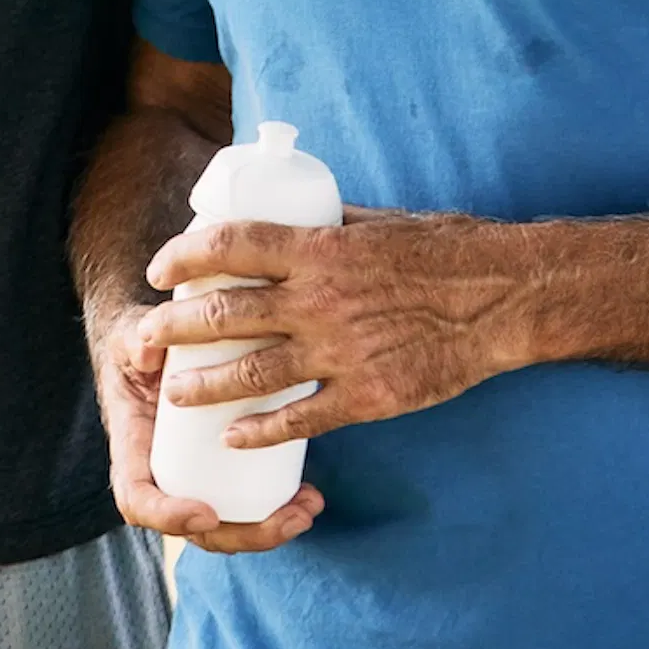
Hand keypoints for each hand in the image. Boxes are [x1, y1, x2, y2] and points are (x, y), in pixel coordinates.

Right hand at [89, 299, 322, 554]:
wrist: (151, 341)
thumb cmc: (137, 345)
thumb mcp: (129, 337)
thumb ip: (137, 342)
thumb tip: (150, 349)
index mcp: (133, 447)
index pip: (137, 498)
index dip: (169, 515)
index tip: (208, 512)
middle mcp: (160, 473)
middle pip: (195, 529)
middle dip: (244, 534)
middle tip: (292, 518)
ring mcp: (190, 477)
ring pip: (225, 525)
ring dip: (268, 528)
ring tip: (308, 508)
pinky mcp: (217, 470)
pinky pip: (241, 504)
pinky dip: (273, 509)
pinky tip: (309, 496)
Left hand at [143, 212, 531, 451]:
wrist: (504, 297)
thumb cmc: (443, 249)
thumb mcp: (376, 220)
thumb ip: (325, 223)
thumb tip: (285, 213)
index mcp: (319, 248)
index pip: (231, 245)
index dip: (183, 254)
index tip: (158, 268)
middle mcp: (320, 299)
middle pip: (225, 313)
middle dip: (172, 328)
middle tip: (144, 340)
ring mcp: (342, 351)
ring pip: (251, 373)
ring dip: (203, 385)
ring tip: (173, 392)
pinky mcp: (368, 395)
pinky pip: (301, 417)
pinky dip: (261, 429)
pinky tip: (233, 435)